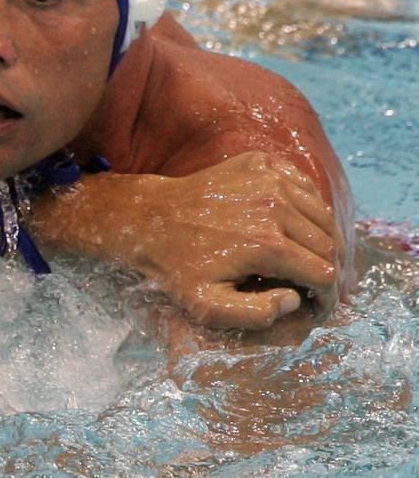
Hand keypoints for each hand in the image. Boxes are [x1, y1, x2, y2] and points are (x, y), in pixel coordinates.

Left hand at [119, 152, 341, 328]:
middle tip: (314, 286)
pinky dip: (308, 206)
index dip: (326, 296)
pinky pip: (305, 186)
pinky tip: (293, 225)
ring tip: (306, 259)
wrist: (147, 219)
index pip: (325, 273)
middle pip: (329, 244)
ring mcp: (270, 179)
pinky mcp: (261, 162)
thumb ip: (255, 314)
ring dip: (322, 240)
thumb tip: (295, 299)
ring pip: (322, 215)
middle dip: (328, 270)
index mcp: (268, 244)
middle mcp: (275, 207)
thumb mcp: (206, 305)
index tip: (317, 306)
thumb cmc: (176, 266)